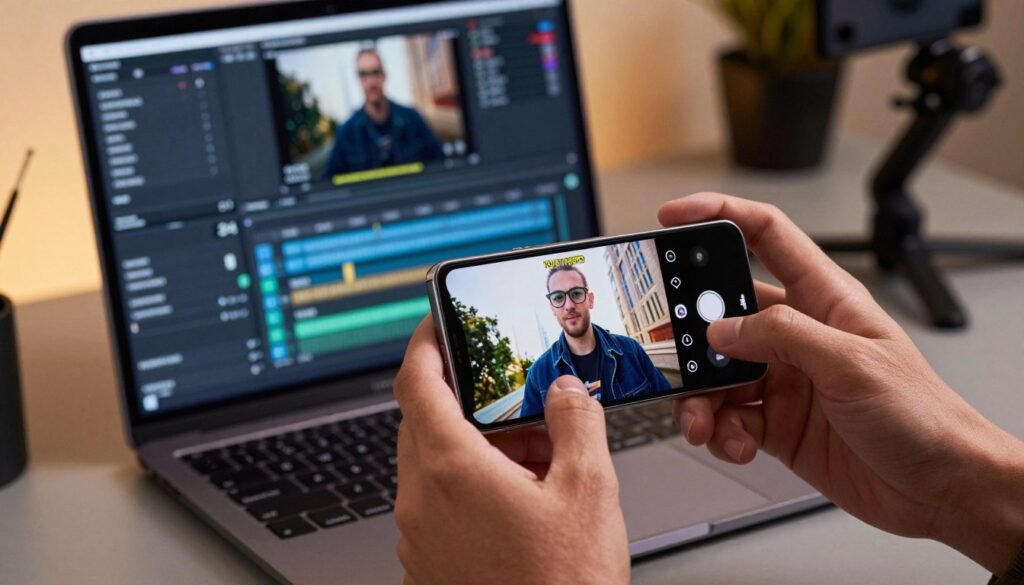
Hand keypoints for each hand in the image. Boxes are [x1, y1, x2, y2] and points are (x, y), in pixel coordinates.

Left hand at [393, 318, 628, 584]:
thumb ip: (577, 425)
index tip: (437, 322)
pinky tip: (521, 502)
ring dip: (475, 447)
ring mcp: (419, 537)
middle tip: (512, 398)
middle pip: (425, 422)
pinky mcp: (428, 564)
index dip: (425, 342)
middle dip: (468, 402)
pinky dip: (470, 486)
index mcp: (450, 470)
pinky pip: (438, 504)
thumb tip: (567, 393)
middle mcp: (421, 500)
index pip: (416, 381)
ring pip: (433, 465)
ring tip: (534, 457)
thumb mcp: (588, 493)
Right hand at [661, 192, 1023, 573]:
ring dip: (699, 397)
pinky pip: (727, 418)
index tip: (674, 217)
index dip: (719, 216)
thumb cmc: (922, 416)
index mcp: (823, 299)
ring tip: (701, 420)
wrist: (939, 488)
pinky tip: (735, 442)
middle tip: (671, 352)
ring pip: (716, 373)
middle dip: (690, 333)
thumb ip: (783, 337)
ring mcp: (784, 380)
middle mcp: (798, 335)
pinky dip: (719, 431)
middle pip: (723, 313)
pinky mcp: (775, 423)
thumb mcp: (853, 363)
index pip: (765, 236)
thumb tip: (723, 327)